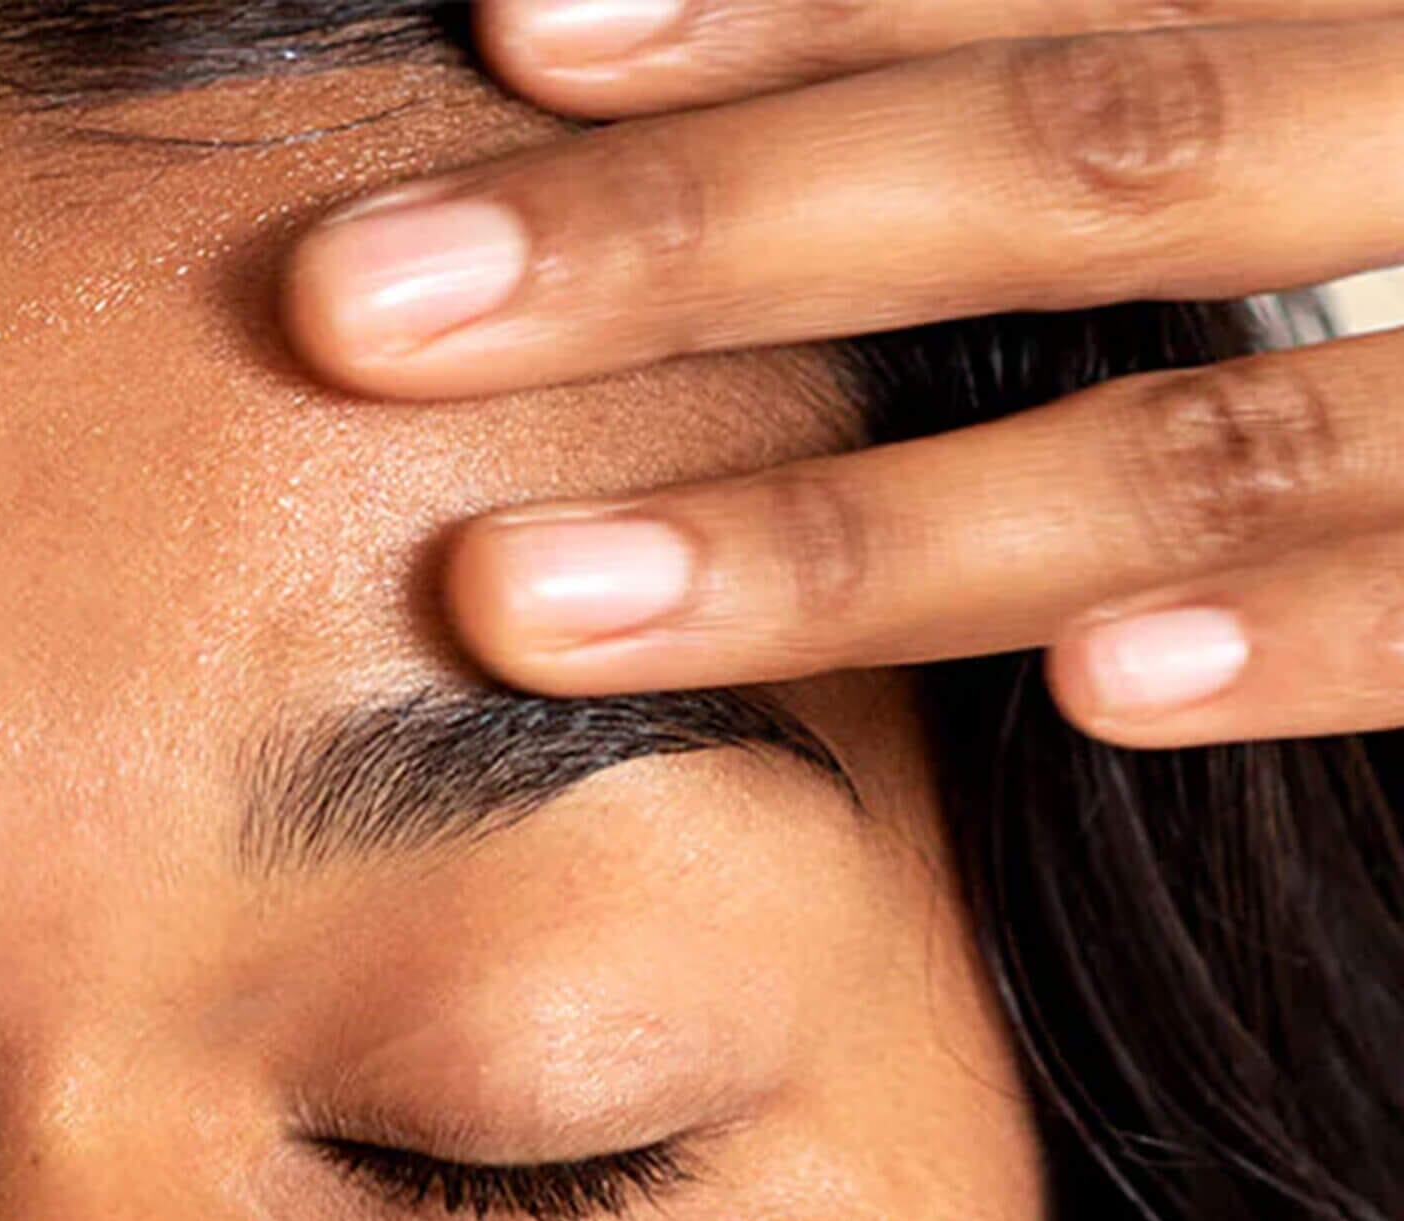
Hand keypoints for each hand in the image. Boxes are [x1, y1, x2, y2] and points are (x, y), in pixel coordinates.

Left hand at [281, 0, 1403, 747]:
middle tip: (362, 306)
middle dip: (709, 233)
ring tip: (532, 603)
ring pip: (1214, 416)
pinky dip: (1301, 634)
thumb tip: (752, 55)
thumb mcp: (1318, 87)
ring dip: (866, 525)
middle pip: (1094, 145)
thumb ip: (1154, 79)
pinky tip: (1084, 703)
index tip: (509, 28)